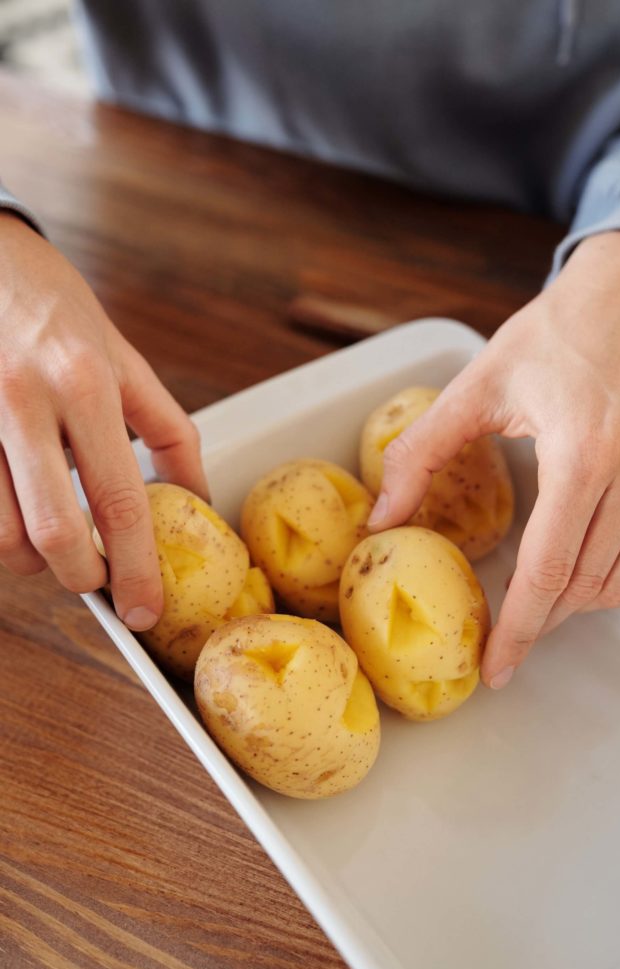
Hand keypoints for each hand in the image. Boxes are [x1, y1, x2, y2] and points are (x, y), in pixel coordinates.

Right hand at [0, 214, 208, 627]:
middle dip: (79, 575)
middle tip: (94, 578)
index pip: (119, 499)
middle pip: (53, 532)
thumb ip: (166, 428)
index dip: (135, 567)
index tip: (144, 610)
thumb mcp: (123, 354)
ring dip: (30, 559)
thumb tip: (198, 497)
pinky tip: (16, 506)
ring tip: (51, 541)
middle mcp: (24, 400)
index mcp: (86, 382)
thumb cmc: (53, 305)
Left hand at [368, 231, 619, 687]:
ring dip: (571, 603)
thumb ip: (420, 453)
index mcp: (582, 454)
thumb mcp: (476, 384)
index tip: (495, 667)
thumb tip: (382, 518)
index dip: (518, 630)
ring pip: (618, 579)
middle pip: (584, 586)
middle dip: (539, 624)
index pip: (549, 571)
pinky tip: (569, 564)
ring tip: (530, 605)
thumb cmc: (555, 331)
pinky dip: (603, 573)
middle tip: (501, 641)